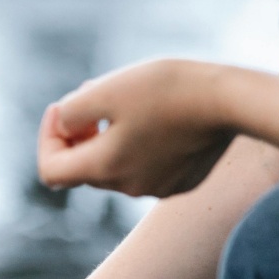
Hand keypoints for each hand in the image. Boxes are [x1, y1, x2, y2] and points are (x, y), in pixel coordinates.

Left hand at [38, 59, 234, 197]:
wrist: (231, 101)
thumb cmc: (167, 90)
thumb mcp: (107, 90)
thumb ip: (72, 112)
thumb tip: (63, 126)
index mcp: (104, 168)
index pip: (51, 171)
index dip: (47, 138)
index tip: (61, 108)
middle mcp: (128, 188)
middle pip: (84, 167)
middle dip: (79, 134)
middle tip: (93, 96)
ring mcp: (157, 188)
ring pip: (117, 165)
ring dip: (110, 136)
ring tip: (130, 100)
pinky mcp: (183, 181)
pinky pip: (148, 166)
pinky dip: (141, 143)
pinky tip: (161, 115)